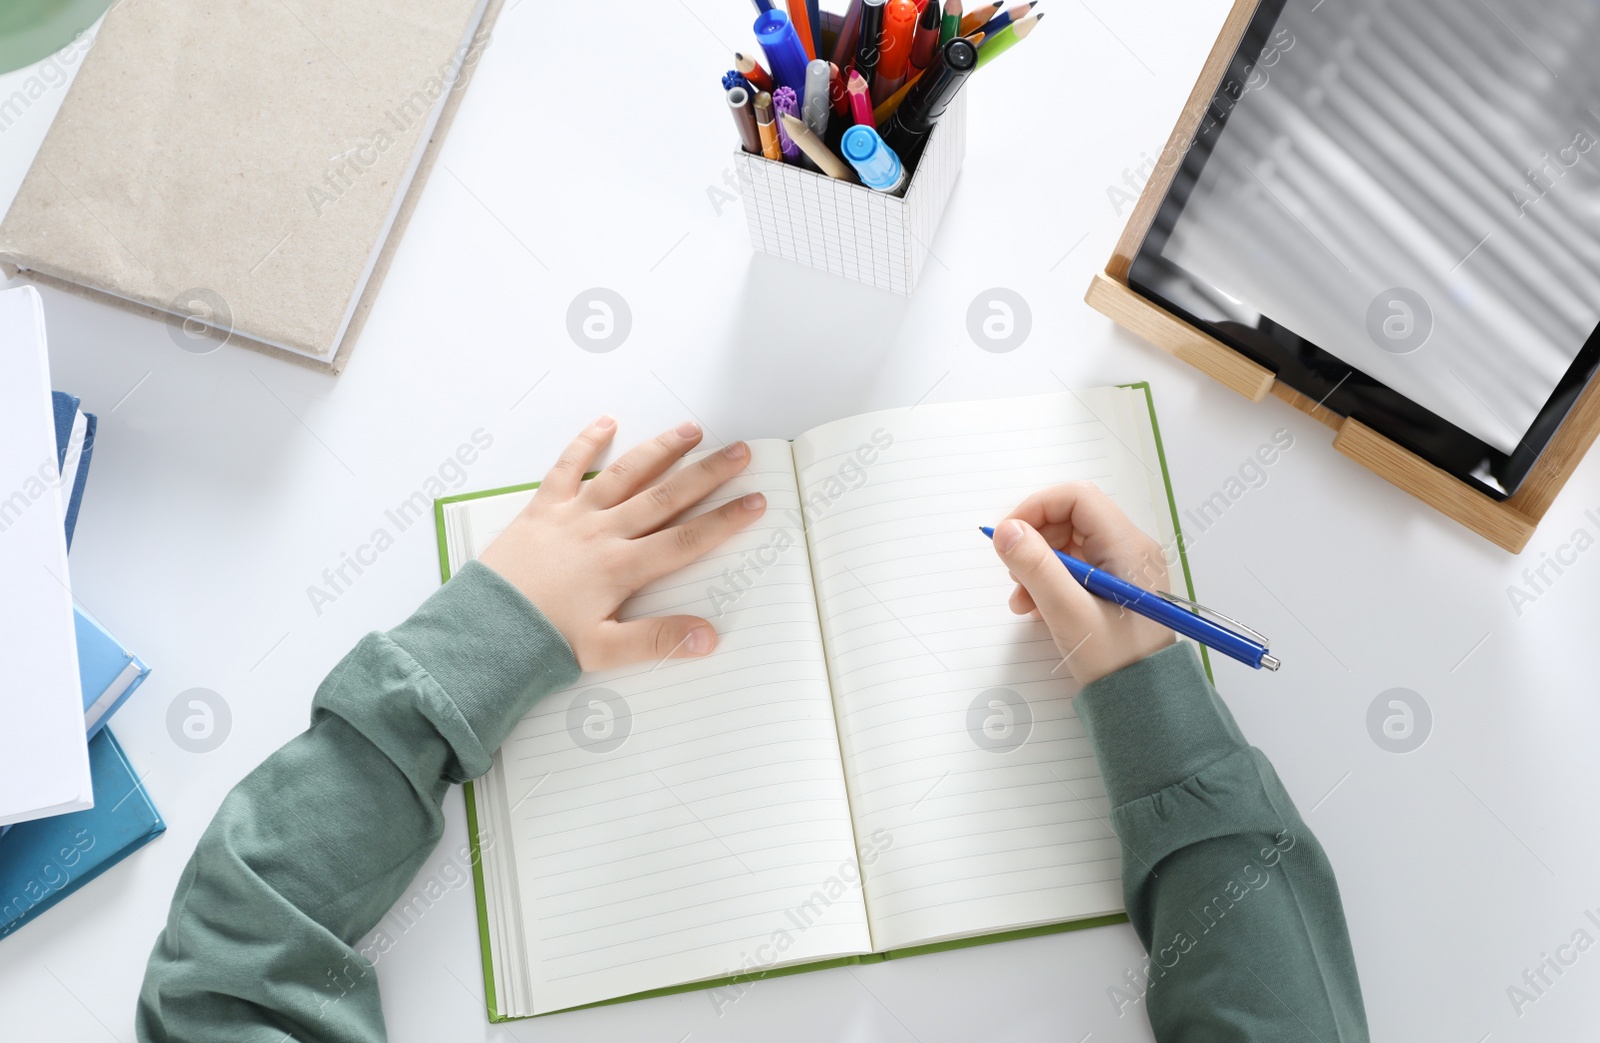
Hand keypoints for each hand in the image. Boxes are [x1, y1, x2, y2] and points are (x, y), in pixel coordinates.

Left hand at [479, 417, 765, 671]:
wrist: (483, 629)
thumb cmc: (542, 642)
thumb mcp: (604, 651)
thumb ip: (657, 641)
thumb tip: (708, 637)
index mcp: (622, 569)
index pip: (686, 541)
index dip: (724, 521)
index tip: (755, 501)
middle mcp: (603, 534)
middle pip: (666, 497)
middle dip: (707, 474)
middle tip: (739, 452)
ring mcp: (573, 515)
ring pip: (626, 474)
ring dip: (661, 450)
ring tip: (692, 431)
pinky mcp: (543, 508)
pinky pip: (566, 467)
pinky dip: (586, 443)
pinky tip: (607, 422)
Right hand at [990, 481, 1174, 685]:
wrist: (1145, 702)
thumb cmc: (1116, 661)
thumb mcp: (1069, 613)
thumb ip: (1036, 568)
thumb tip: (1006, 530)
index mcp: (1128, 546)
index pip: (1076, 498)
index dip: (1036, 508)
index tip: (1007, 536)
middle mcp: (1129, 549)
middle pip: (1070, 518)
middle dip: (1033, 541)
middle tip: (1012, 573)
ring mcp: (1123, 567)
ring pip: (1068, 544)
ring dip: (1037, 565)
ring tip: (1021, 601)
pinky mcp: (1114, 586)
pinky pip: (1075, 567)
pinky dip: (1049, 581)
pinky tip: (1035, 607)